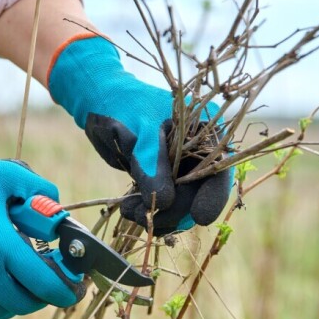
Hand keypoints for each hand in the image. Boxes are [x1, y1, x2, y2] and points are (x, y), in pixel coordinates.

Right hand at [0, 133, 84, 318]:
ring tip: (22, 285)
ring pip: (0, 311)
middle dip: (43, 296)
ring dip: (17, 302)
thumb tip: (59, 214)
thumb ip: (39, 191)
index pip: (42, 283)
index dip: (64, 292)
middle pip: (23, 302)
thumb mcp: (4, 175)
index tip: (75, 291)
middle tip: (49, 284)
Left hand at [47, 35, 231, 234]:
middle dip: (175, 210)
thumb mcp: (140, 133)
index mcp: (205, 130)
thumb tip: (165, 203)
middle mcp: (198, 151)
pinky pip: (163, 204)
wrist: (99, 102)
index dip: (214, 194)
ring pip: (181, 204)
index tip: (200, 216)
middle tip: (146, 216)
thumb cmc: (123, 106)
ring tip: (130, 210)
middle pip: (199, 193)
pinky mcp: (162, 178)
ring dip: (159, 215)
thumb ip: (153, 165)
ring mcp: (180, 167)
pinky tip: (130, 210)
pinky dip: (149, 212)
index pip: (219, 168)